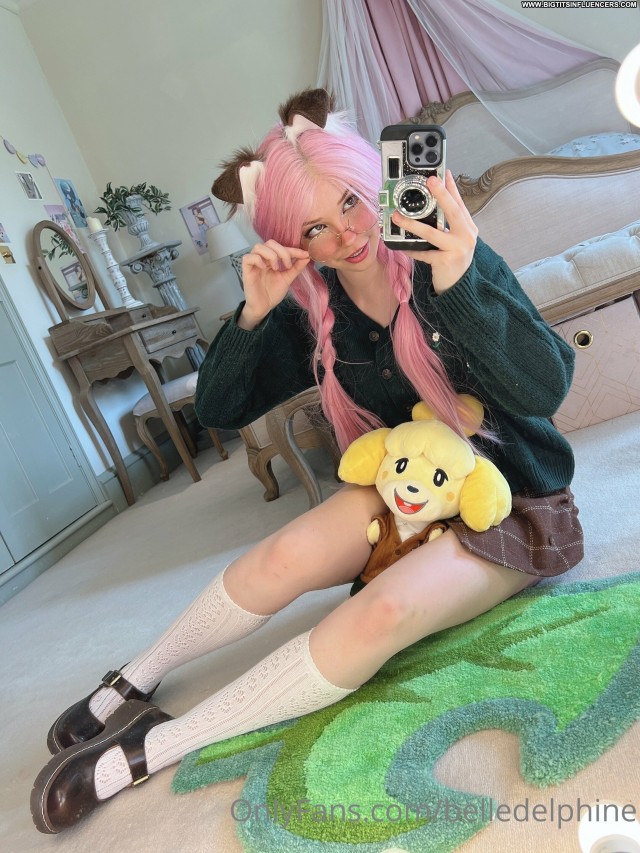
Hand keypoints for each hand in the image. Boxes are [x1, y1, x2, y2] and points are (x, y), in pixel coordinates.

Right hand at [239, 240, 309, 329]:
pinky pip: (248, 257)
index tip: (305, 255)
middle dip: (282, 251)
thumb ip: (296, 268)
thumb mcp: (287, 279)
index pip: (281, 248)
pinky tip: (264, 268)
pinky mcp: (246, 270)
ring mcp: (253, 264)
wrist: (263, 307)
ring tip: (276, 268)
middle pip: (270, 243)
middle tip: (288, 265)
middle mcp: (262, 259)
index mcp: (271, 259)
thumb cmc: (272, 293)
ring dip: (271, 255)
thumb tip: (307, 256)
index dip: (293, 250)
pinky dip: (257, 260)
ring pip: (258, 247)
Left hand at [392, 170, 477, 293]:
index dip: (452, 187)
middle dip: (441, 194)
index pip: (459, 204)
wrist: (459, 287)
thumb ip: (448, 223)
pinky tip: (402, 246)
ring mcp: (457, 249)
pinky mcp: (446, 262)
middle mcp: (466, 236)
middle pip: (453, 211)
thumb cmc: (454, 260)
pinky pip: (424, 253)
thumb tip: (431, 204)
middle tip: (430, 180)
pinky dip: (412, 250)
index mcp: (468, 228)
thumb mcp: (455, 239)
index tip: (444, 172)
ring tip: (398, 217)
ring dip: (413, 224)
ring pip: (432, 233)